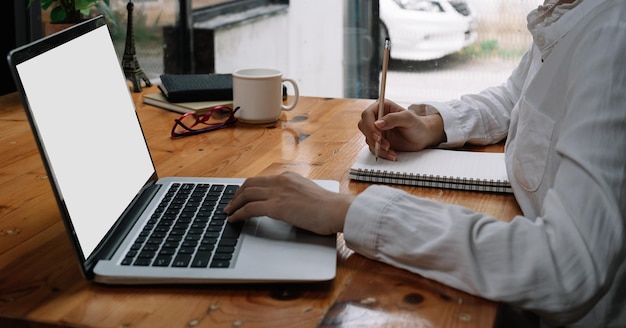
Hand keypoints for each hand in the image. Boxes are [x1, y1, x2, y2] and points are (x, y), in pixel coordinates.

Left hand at [225, 172, 354, 234]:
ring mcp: (278, 193)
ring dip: (234, 204)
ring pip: (246, 194)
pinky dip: (238, 214)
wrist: (336, 210)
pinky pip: (250, 209)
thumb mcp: (308, 195)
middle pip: (250, 184)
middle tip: (230, 203)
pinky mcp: (277, 207)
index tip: (242, 195)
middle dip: (237, 194)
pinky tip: (233, 220)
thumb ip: (295, 196)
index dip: (248, 188)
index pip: (262, 180)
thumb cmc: (328, 208)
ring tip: (228, 212)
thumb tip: (287, 206)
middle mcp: (281, 181)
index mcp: (289, 177)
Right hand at [357, 100, 445, 160]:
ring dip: (378, 147)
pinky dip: (382, 153)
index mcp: (382, 107)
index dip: (369, 125)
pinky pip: (374, 148)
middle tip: (385, 145)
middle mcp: (376, 118)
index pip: (367, 114)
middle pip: (363, 126)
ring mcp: (376, 130)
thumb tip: (377, 124)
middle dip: (372, 137)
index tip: (378, 136)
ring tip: (391, 150)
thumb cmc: (417, 124)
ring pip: (367, 139)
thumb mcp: (408, 119)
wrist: (422, 137)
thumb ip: (393, 119)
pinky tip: (392, 155)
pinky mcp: (378, 141)